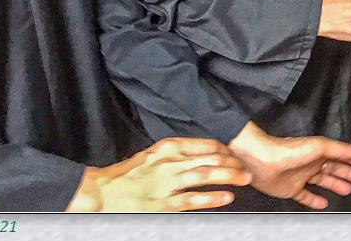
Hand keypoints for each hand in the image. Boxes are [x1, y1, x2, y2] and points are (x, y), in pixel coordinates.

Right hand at [66, 137, 251, 211]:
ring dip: (229, 177)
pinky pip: (194, 200)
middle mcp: (169, 162)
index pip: (205, 144)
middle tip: (247, 167)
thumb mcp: (153, 153)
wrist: (103, 193)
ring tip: (244, 179)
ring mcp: (167, 184)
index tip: (236, 154)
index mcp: (168, 147)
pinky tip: (227, 197)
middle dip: (232, 162)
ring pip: (206, 176)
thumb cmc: (129, 174)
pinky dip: (213, 197)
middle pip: (210, 158)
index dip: (225, 149)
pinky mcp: (164, 205)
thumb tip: (205, 151)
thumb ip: (177, 151)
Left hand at [229, 122, 350, 209]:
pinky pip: (306, 196)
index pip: (339, 156)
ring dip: (336, 185)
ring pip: (323, 182)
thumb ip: (340, 149)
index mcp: (318, 152)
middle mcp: (311, 163)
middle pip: (334, 169)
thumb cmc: (288, 151)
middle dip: (348, 173)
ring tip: (348, 190)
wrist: (263, 162)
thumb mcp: (319, 147)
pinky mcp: (291, 189)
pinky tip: (323, 203)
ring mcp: (301, 176)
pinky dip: (314, 200)